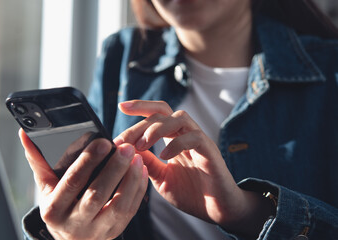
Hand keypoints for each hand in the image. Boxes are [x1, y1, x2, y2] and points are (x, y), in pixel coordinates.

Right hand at [19, 129, 147, 239]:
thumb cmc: (58, 205)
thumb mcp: (45, 187)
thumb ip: (37, 160)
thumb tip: (24, 134)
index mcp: (54, 209)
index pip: (72, 182)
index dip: (88, 161)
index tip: (104, 142)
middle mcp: (74, 223)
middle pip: (97, 194)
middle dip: (114, 169)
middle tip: (127, 148)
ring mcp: (97, 231)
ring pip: (119, 206)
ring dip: (130, 180)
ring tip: (137, 158)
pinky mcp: (115, 231)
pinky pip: (130, 211)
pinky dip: (138, 190)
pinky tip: (141, 171)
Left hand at [115, 100, 271, 235]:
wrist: (217, 212)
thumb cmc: (191, 194)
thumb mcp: (160, 177)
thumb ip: (146, 162)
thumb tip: (125, 149)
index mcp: (173, 138)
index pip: (157, 113)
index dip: (140, 107)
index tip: (121, 106)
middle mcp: (186, 135)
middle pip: (164, 112)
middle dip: (140, 122)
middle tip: (123, 139)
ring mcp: (200, 141)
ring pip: (180, 118)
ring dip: (157, 128)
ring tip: (142, 145)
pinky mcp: (210, 152)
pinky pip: (194, 138)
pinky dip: (177, 144)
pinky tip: (164, 156)